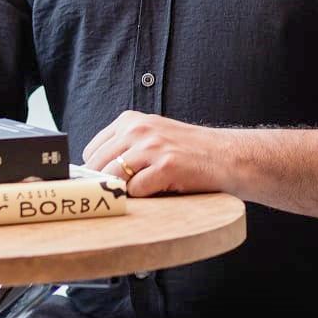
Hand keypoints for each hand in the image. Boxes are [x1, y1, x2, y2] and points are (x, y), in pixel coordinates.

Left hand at [81, 111, 228, 196]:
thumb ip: (124, 147)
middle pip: (98, 165)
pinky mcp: (166, 166)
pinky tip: (158, 190)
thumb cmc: (186, 151)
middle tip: (116, 195)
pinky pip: (135, 190)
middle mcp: (138, 129)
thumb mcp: (151, 137)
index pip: (92, 151)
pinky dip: (142, 196)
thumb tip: (92, 174)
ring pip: (113, 177)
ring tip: (139, 192)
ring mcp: (152, 146)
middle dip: (103, 184)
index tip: (101, 184)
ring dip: (121, 190)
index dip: (95, 171)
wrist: (225, 155)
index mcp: (130, 120)